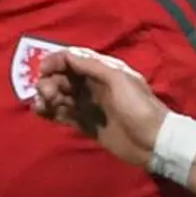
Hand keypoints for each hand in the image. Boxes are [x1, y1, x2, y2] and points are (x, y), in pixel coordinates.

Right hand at [30, 47, 170, 169]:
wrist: (154, 141)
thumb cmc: (139, 107)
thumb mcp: (119, 80)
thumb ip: (92, 66)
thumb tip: (66, 55)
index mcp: (103, 70)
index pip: (71, 59)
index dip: (54, 62)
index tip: (43, 71)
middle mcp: (93, 85)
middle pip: (62, 77)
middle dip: (49, 81)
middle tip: (48, 94)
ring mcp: (89, 105)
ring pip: (59, 95)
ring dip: (46, 96)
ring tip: (44, 104)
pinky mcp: (86, 124)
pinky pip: (62, 114)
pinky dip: (49, 111)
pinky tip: (42, 112)